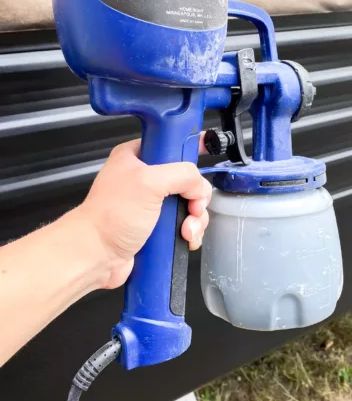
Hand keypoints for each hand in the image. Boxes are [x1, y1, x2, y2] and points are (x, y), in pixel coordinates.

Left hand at [77, 138, 211, 289]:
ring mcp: (151, 204)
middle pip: (187, 180)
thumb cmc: (110, 216)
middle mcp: (145, 178)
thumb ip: (183, 174)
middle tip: (192, 208)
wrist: (96, 256)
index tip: (206, 153)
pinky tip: (186, 239)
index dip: (191, 150)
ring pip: (189, 204)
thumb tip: (199, 186)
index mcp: (137, 156)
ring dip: (195, 219)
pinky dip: (190, 233)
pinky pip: (184, 224)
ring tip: (185, 231)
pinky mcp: (156, 227)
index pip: (172, 144)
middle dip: (196, 198)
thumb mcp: (149, 182)